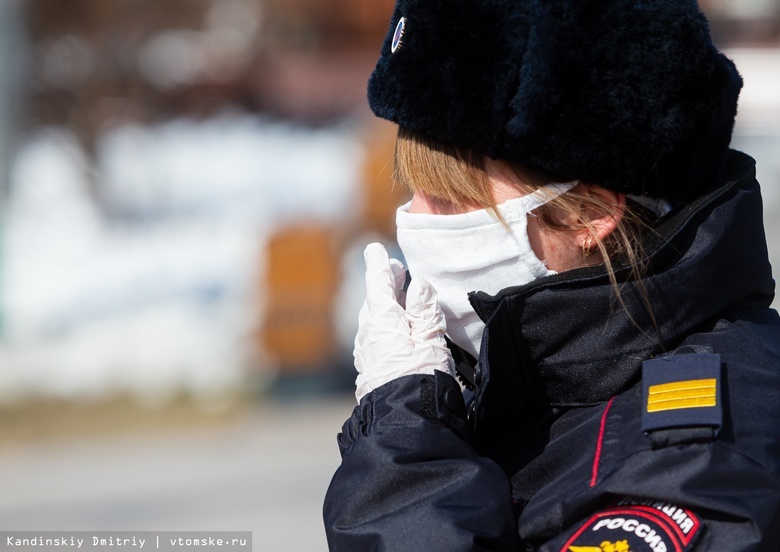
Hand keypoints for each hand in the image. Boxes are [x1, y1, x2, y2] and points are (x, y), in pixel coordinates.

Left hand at [354, 243, 454, 402]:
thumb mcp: (430, 338)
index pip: (377, 283)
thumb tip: (418, 285)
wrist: (405, 420)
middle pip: (375, 300)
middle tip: (396, 270)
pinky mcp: (370, 370)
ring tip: (398, 298)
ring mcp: (367, 353)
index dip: (379, 265)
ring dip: (385, 305)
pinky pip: (374, 338)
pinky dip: (383, 326)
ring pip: (373, 320)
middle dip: (385, 283)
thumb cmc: (422, 376)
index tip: (374, 250)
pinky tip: (393, 331)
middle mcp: (368, 333)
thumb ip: (424, 309)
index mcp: (381, 319)